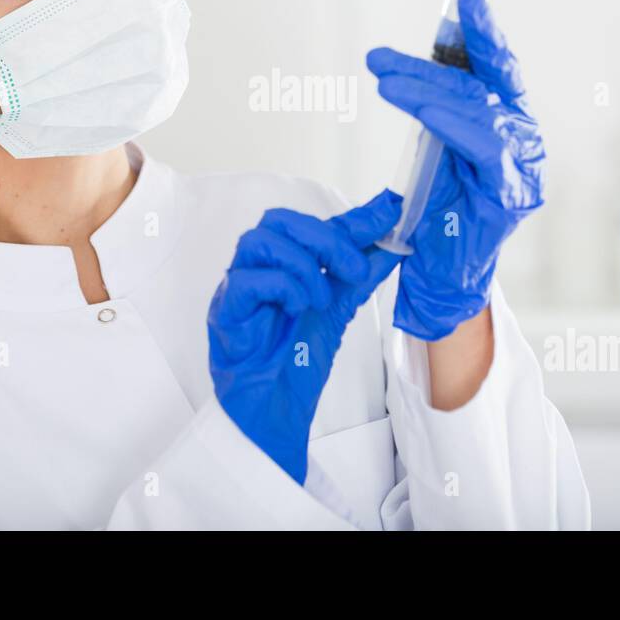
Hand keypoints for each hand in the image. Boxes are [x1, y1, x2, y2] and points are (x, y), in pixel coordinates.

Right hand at [207, 191, 402, 483]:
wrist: (275, 408)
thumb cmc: (296, 358)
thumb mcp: (339, 308)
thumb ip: (361, 275)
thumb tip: (393, 244)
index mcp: (282, 262)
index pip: (315, 225)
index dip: (354, 218)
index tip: (390, 211)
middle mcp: (257, 267)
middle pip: (280, 220)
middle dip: (325, 239)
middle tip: (353, 270)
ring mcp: (237, 286)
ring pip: (260, 241)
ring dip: (302, 266)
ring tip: (321, 300)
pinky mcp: (225, 310)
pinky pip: (247, 280)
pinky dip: (282, 288)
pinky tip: (298, 310)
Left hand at [366, 0, 544, 341]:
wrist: (440, 273)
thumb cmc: (438, 210)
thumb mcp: (434, 149)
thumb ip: (437, 110)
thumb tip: (410, 64)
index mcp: (508, 123)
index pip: (497, 70)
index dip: (484, 34)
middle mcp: (523, 139)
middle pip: (478, 86)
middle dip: (426, 65)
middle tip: (378, 57)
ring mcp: (523, 167)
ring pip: (478, 110)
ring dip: (427, 91)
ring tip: (384, 80)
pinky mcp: (510, 194)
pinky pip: (482, 146)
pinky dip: (450, 123)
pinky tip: (422, 111)